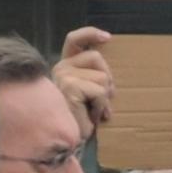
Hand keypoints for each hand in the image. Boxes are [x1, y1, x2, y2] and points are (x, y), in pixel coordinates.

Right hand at [55, 25, 115, 139]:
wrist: (68, 139)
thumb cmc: (81, 118)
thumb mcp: (91, 94)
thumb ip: (95, 79)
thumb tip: (110, 81)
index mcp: (66, 66)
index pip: (74, 40)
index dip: (90, 34)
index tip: (107, 37)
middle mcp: (61, 67)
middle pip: (97, 57)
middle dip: (107, 80)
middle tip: (101, 100)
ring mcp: (63, 76)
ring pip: (102, 77)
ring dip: (104, 98)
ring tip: (93, 110)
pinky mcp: (70, 87)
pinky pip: (100, 91)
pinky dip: (101, 106)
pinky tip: (91, 116)